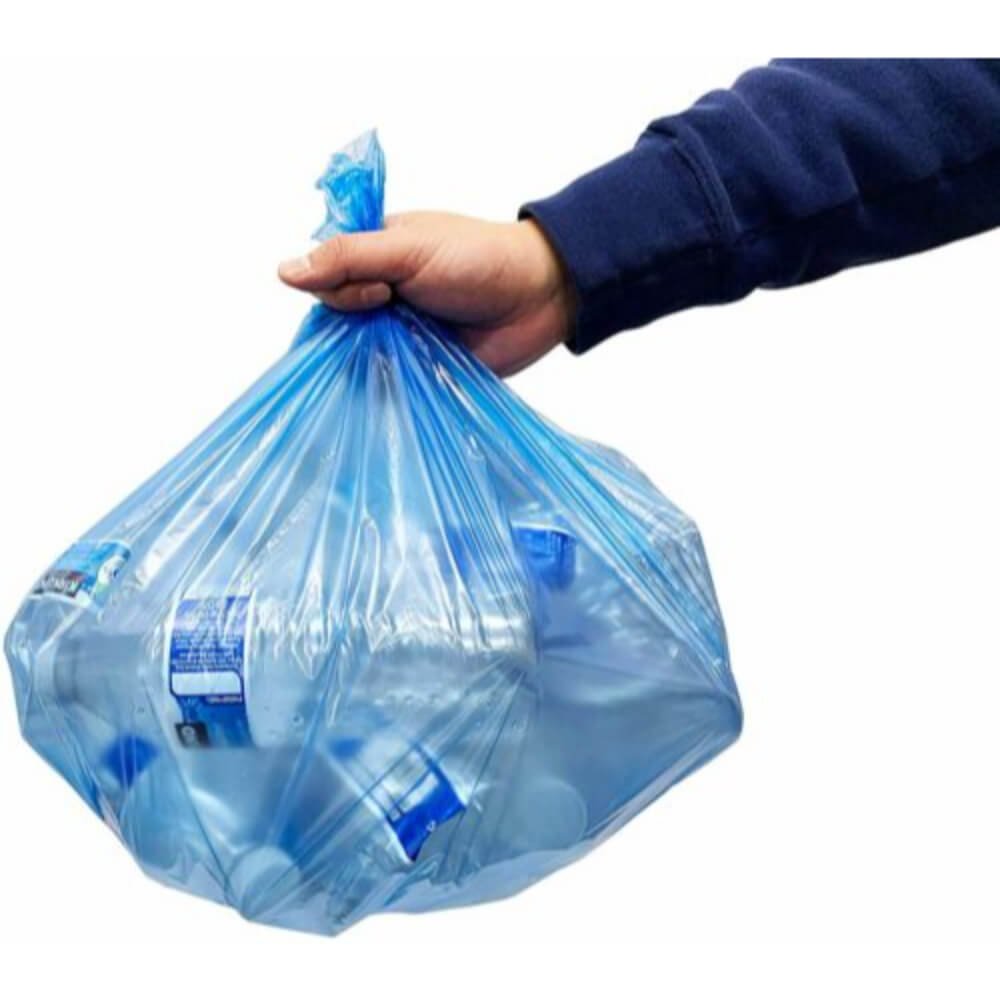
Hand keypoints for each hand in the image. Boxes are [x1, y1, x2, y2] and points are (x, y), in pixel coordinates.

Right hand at [278, 214, 572, 375]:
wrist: (539, 295)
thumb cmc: (478, 259)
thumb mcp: (408, 249)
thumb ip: (348, 258)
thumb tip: (283, 272)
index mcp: (375, 254)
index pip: (326, 277)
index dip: (339, 289)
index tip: (377, 292)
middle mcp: (382, 293)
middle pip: (337, 319)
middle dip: (354, 322)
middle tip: (390, 311)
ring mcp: (400, 331)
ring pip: (359, 351)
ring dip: (369, 355)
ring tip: (397, 349)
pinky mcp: (420, 365)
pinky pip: (388, 379)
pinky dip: (386, 381)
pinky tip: (392, 380)